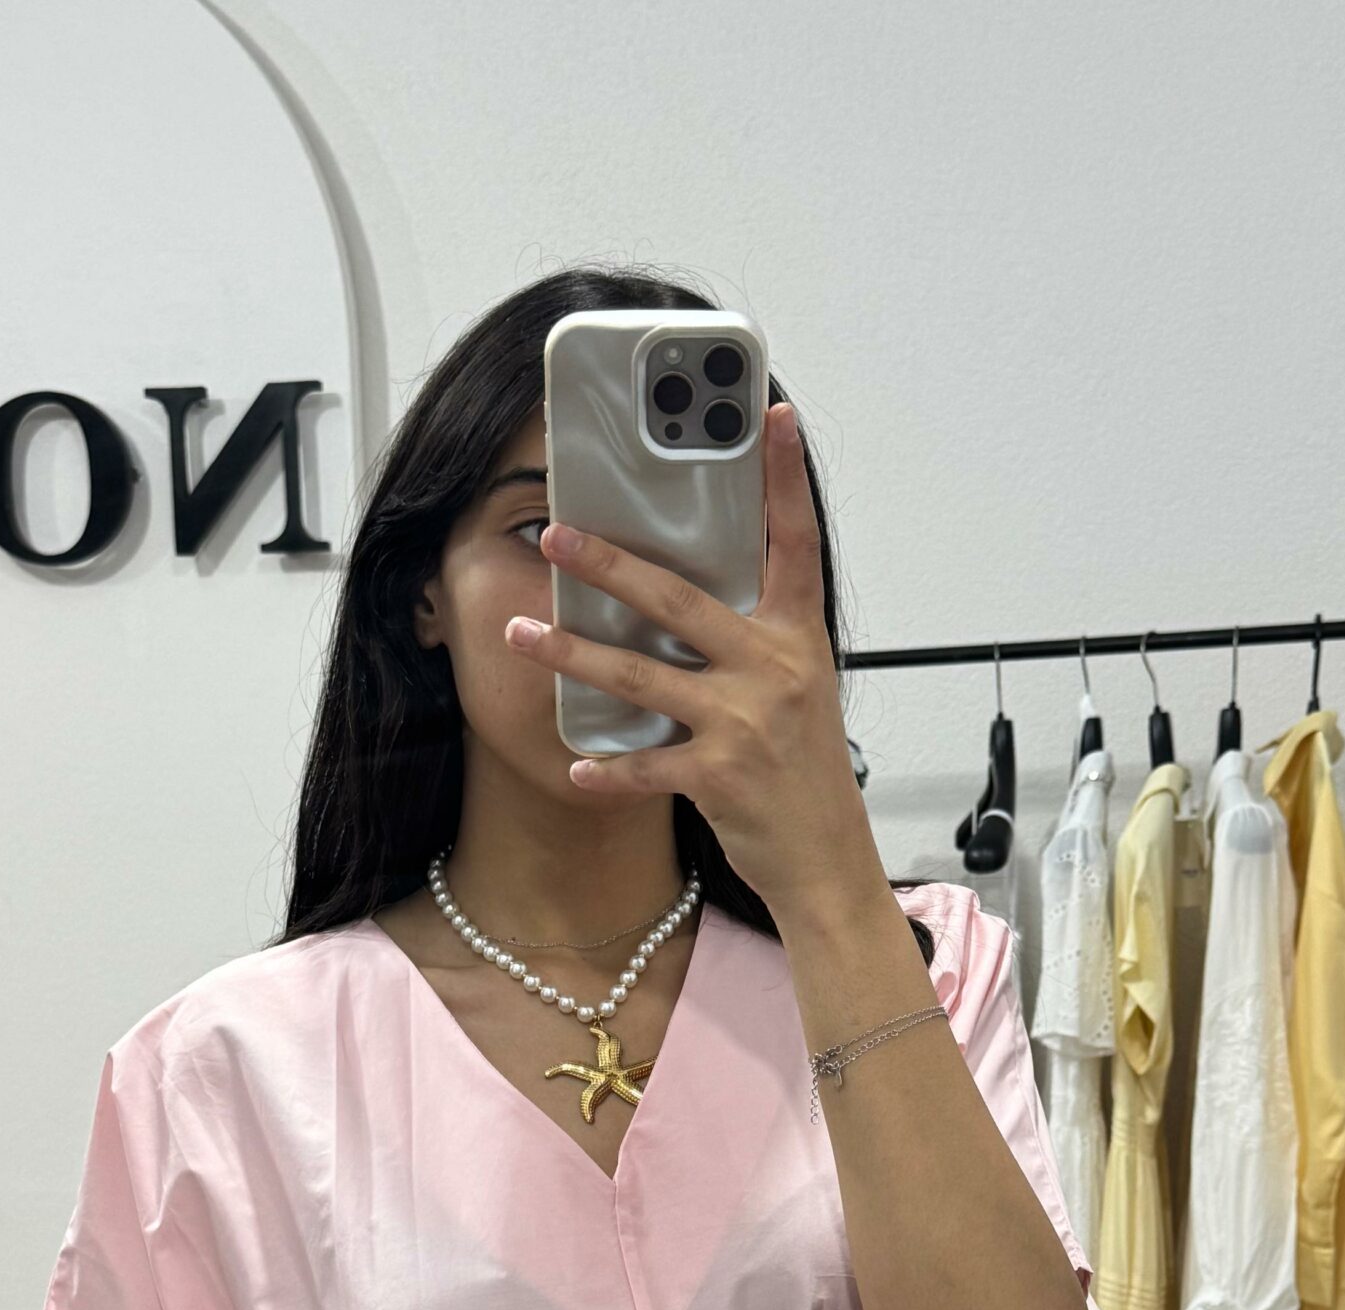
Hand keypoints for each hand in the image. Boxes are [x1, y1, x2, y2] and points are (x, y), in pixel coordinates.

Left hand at [505, 401, 884, 919]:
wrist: (826, 857)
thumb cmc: (805, 774)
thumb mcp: (799, 691)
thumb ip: (753, 642)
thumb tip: (688, 604)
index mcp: (796, 639)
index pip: (795, 542)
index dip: (785, 478)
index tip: (771, 417)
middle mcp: (772, 670)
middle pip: (677, 601)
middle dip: (607, 566)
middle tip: (555, 535)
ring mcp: (744, 722)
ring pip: (639, 676)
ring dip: (570, 655)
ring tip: (519, 633)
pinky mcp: (719, 775)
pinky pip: (645, 765)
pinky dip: (607, 768)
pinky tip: (576, 763)